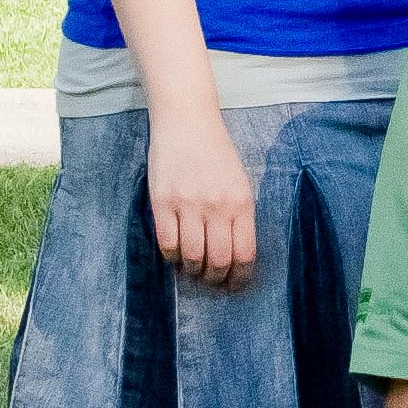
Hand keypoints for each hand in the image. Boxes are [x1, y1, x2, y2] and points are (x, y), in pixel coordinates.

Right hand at [147, 107, 257, 285]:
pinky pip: (167, 243)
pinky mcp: (163, 201)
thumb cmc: (216, 152)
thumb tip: (234, 255)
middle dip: (215, 279)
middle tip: (211, 281)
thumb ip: (239, 215)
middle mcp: (217, 206)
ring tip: (192, 269)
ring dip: (192, 271)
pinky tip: (175, 255)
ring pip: (192, 257)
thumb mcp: (239, 182)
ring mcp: (189, 204)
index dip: (240, 277)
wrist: (187, 122)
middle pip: (218, 261)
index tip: (234, 285)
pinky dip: (171, 257)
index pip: (244, 254)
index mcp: (242, 202)